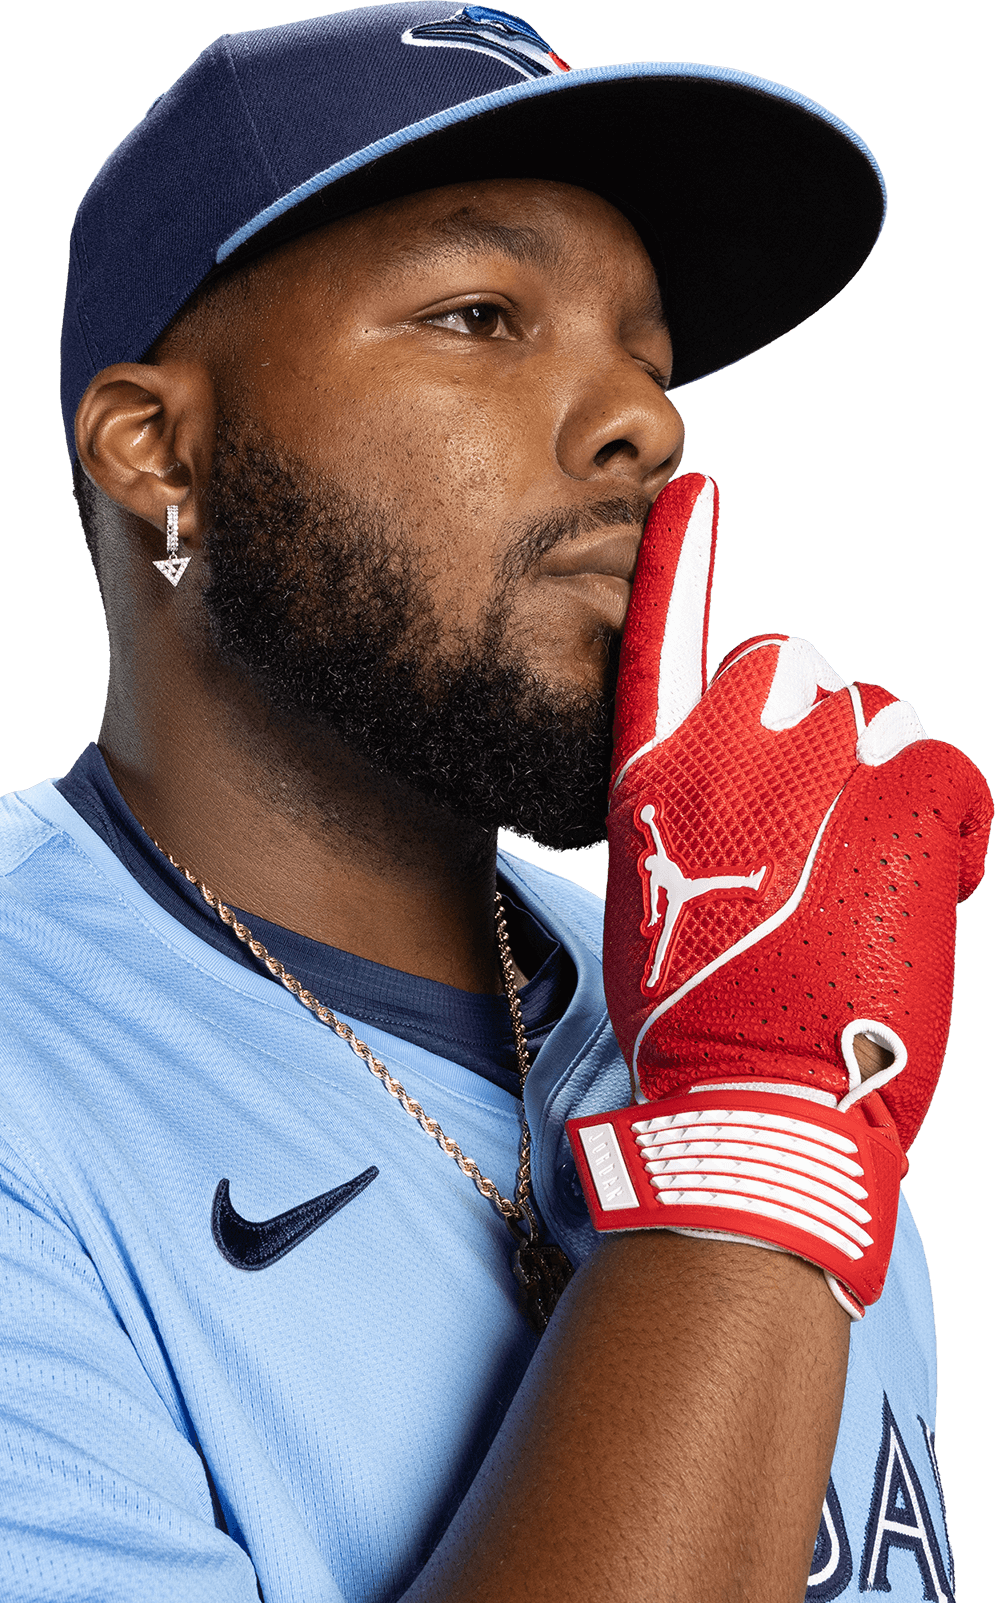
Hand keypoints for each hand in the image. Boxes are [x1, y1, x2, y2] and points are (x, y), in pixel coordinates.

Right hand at [569, 473, 990, 1312]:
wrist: (759, 1102)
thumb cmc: (699, 1025)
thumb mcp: (653, 910)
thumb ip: (687, 826)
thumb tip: (746, 804)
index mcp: (650, 784)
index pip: (661, 648)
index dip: (680, 567)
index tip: (698, 500)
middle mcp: (724, 757)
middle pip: (796, 666)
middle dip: (817, 730)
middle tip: (818, 825)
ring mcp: (816, 775)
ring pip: (882, 717)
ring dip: (883, 783)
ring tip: (859, 880)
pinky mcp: (902, 809)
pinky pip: (952, 772)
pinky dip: (951, 826)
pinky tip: (923, 886)